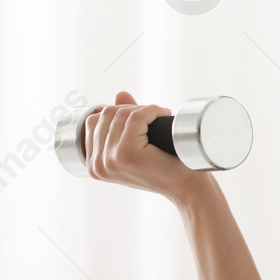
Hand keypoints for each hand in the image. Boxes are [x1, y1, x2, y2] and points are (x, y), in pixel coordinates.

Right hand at [86, 91, 200, 199]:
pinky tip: (163, 116)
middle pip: (106, 114)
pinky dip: (152, 111)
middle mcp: (97, 164)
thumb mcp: (137, 145)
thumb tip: (120, 94)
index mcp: (94, 165)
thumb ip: (124, 121)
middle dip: (131, 109)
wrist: (186, 186)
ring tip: (159, 117)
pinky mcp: (127, 153)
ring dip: (144, 110)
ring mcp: (110, 159)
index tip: (138, 118)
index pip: (92, 122)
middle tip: (152, 116)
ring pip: (121, 114)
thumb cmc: (164, 167)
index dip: (117, 112)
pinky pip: (136, 117)